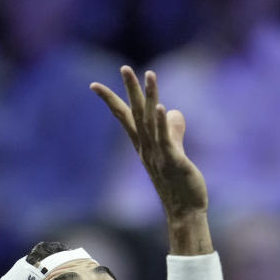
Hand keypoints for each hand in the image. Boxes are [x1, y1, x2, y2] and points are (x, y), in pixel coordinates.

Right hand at [91, 66, 207, 221]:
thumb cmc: (179, 184)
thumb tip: (173, 111)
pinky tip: (162, 107)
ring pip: (150, 121)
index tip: (94, 85)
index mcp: (144, 146)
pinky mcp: (174, 161)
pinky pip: (166, 140)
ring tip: (150, 74)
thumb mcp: (175, 152)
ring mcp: (158, 155)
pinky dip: (162, 123)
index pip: (124, 118)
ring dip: (149, 97)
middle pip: (135, 114)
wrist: (185, 212)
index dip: (111, 100)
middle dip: (129, 89)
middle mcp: (147, 148)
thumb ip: (173, 130)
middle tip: (124, 67)